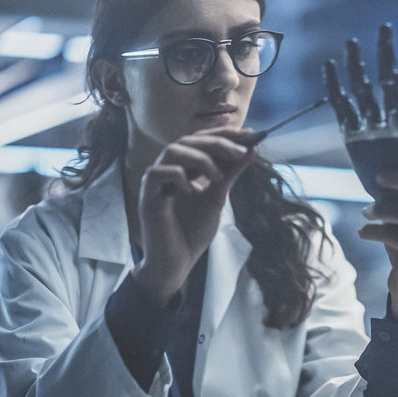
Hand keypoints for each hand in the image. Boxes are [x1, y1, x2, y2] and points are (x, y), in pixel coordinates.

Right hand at [131, 128, 254, 302]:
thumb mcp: (218, 198)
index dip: (223, 134)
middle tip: (241, 151)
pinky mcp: (147, 196)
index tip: (250, 135)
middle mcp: (168, 170)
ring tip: (218, 176)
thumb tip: (250, 151)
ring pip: (172, 151)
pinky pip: (158, 173)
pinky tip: (192, 190)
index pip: (200, 140)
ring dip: (200, 158)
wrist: (178, 262)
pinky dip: (178, 176)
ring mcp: (156, 182)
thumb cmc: (192, 232)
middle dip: (217, 143)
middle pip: (187, 140)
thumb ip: (230, 174)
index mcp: (184, 168)